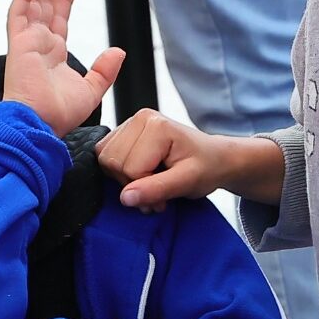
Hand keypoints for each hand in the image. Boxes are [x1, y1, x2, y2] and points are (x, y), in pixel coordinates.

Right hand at [3, 0, 123, 134]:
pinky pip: (18, 14)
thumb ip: (104, 70)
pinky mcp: (18, 44)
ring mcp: (27, 43)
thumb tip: (118, 51)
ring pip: (31, 3)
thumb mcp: (91, 91)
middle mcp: (39, 45)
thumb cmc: (60, 114)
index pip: (58, 20)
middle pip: (43, 5)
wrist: (40, 124)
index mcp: (53, 55)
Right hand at [96, 109, 285, 209]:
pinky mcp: (124, 133)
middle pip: (113, 162)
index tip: (163, 200)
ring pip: (105, 160)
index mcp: (156, 125)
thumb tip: (125, 197)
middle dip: (132, 185)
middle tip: (157, 195)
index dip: (144, 189)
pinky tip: (140, 175)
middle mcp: (139, 118)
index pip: (130, 168)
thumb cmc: (206, 166)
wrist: (214, 158)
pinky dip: (119, 172)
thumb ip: (156, 189)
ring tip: (150, 184)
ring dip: (124, 180)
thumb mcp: (188, 181)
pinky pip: (105, 156)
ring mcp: (129, 123)